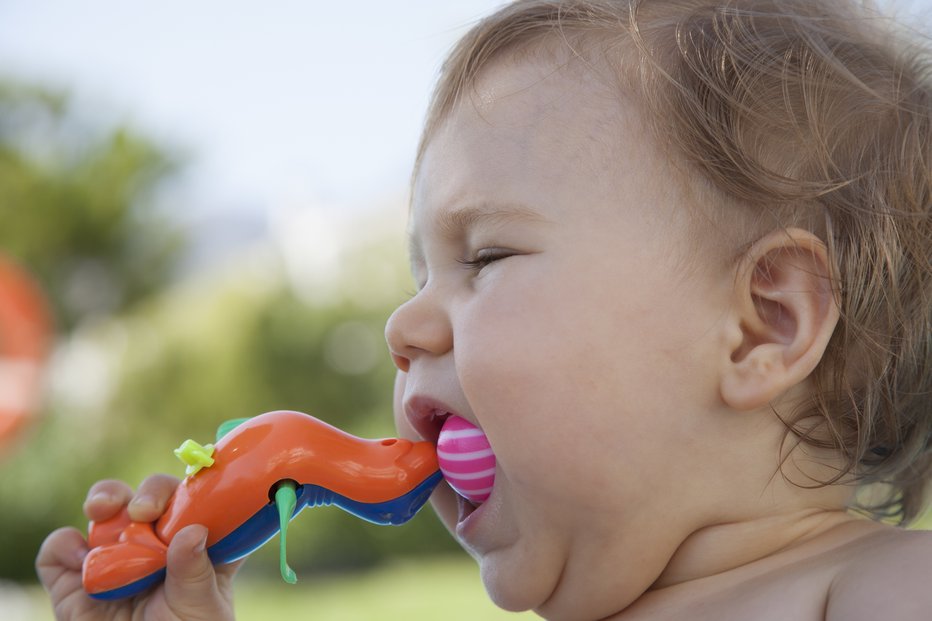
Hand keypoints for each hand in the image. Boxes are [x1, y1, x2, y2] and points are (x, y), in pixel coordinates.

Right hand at [36, 475, 240, 620]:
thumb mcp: (201, 609)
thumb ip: (196, 572)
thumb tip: (192, 532)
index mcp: (196, 544)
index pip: (198, 501)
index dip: (194, 490)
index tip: (186, 499)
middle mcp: (155, 542)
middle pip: (152, 495)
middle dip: (148, 492)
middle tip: (144, 511)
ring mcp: (114, 555)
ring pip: (107, 508)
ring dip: (105, 499)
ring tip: (104, 509)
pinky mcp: (75, 577)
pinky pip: (60, 547)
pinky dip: (63, 545)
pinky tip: (80, 557)